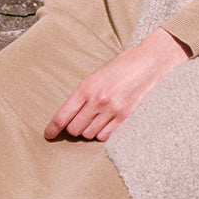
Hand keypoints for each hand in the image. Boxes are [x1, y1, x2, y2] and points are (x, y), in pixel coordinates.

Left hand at [44, 29, 191, 142]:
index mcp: (87, 86)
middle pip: (75, 129)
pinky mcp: (126, 117)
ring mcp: (113, 110)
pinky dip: (103, 133)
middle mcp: (98, 100)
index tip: (48, 134)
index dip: (53, 128)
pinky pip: (106, 136)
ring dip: (90, 130)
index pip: (63, 114)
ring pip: (89, 134)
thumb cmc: (123, 66)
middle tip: (80, 121)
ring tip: (97, 118)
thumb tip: (71, 113)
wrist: (150, 61)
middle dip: (74, 128)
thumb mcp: (98, 74)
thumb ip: (85, 93)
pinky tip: (107, 123)